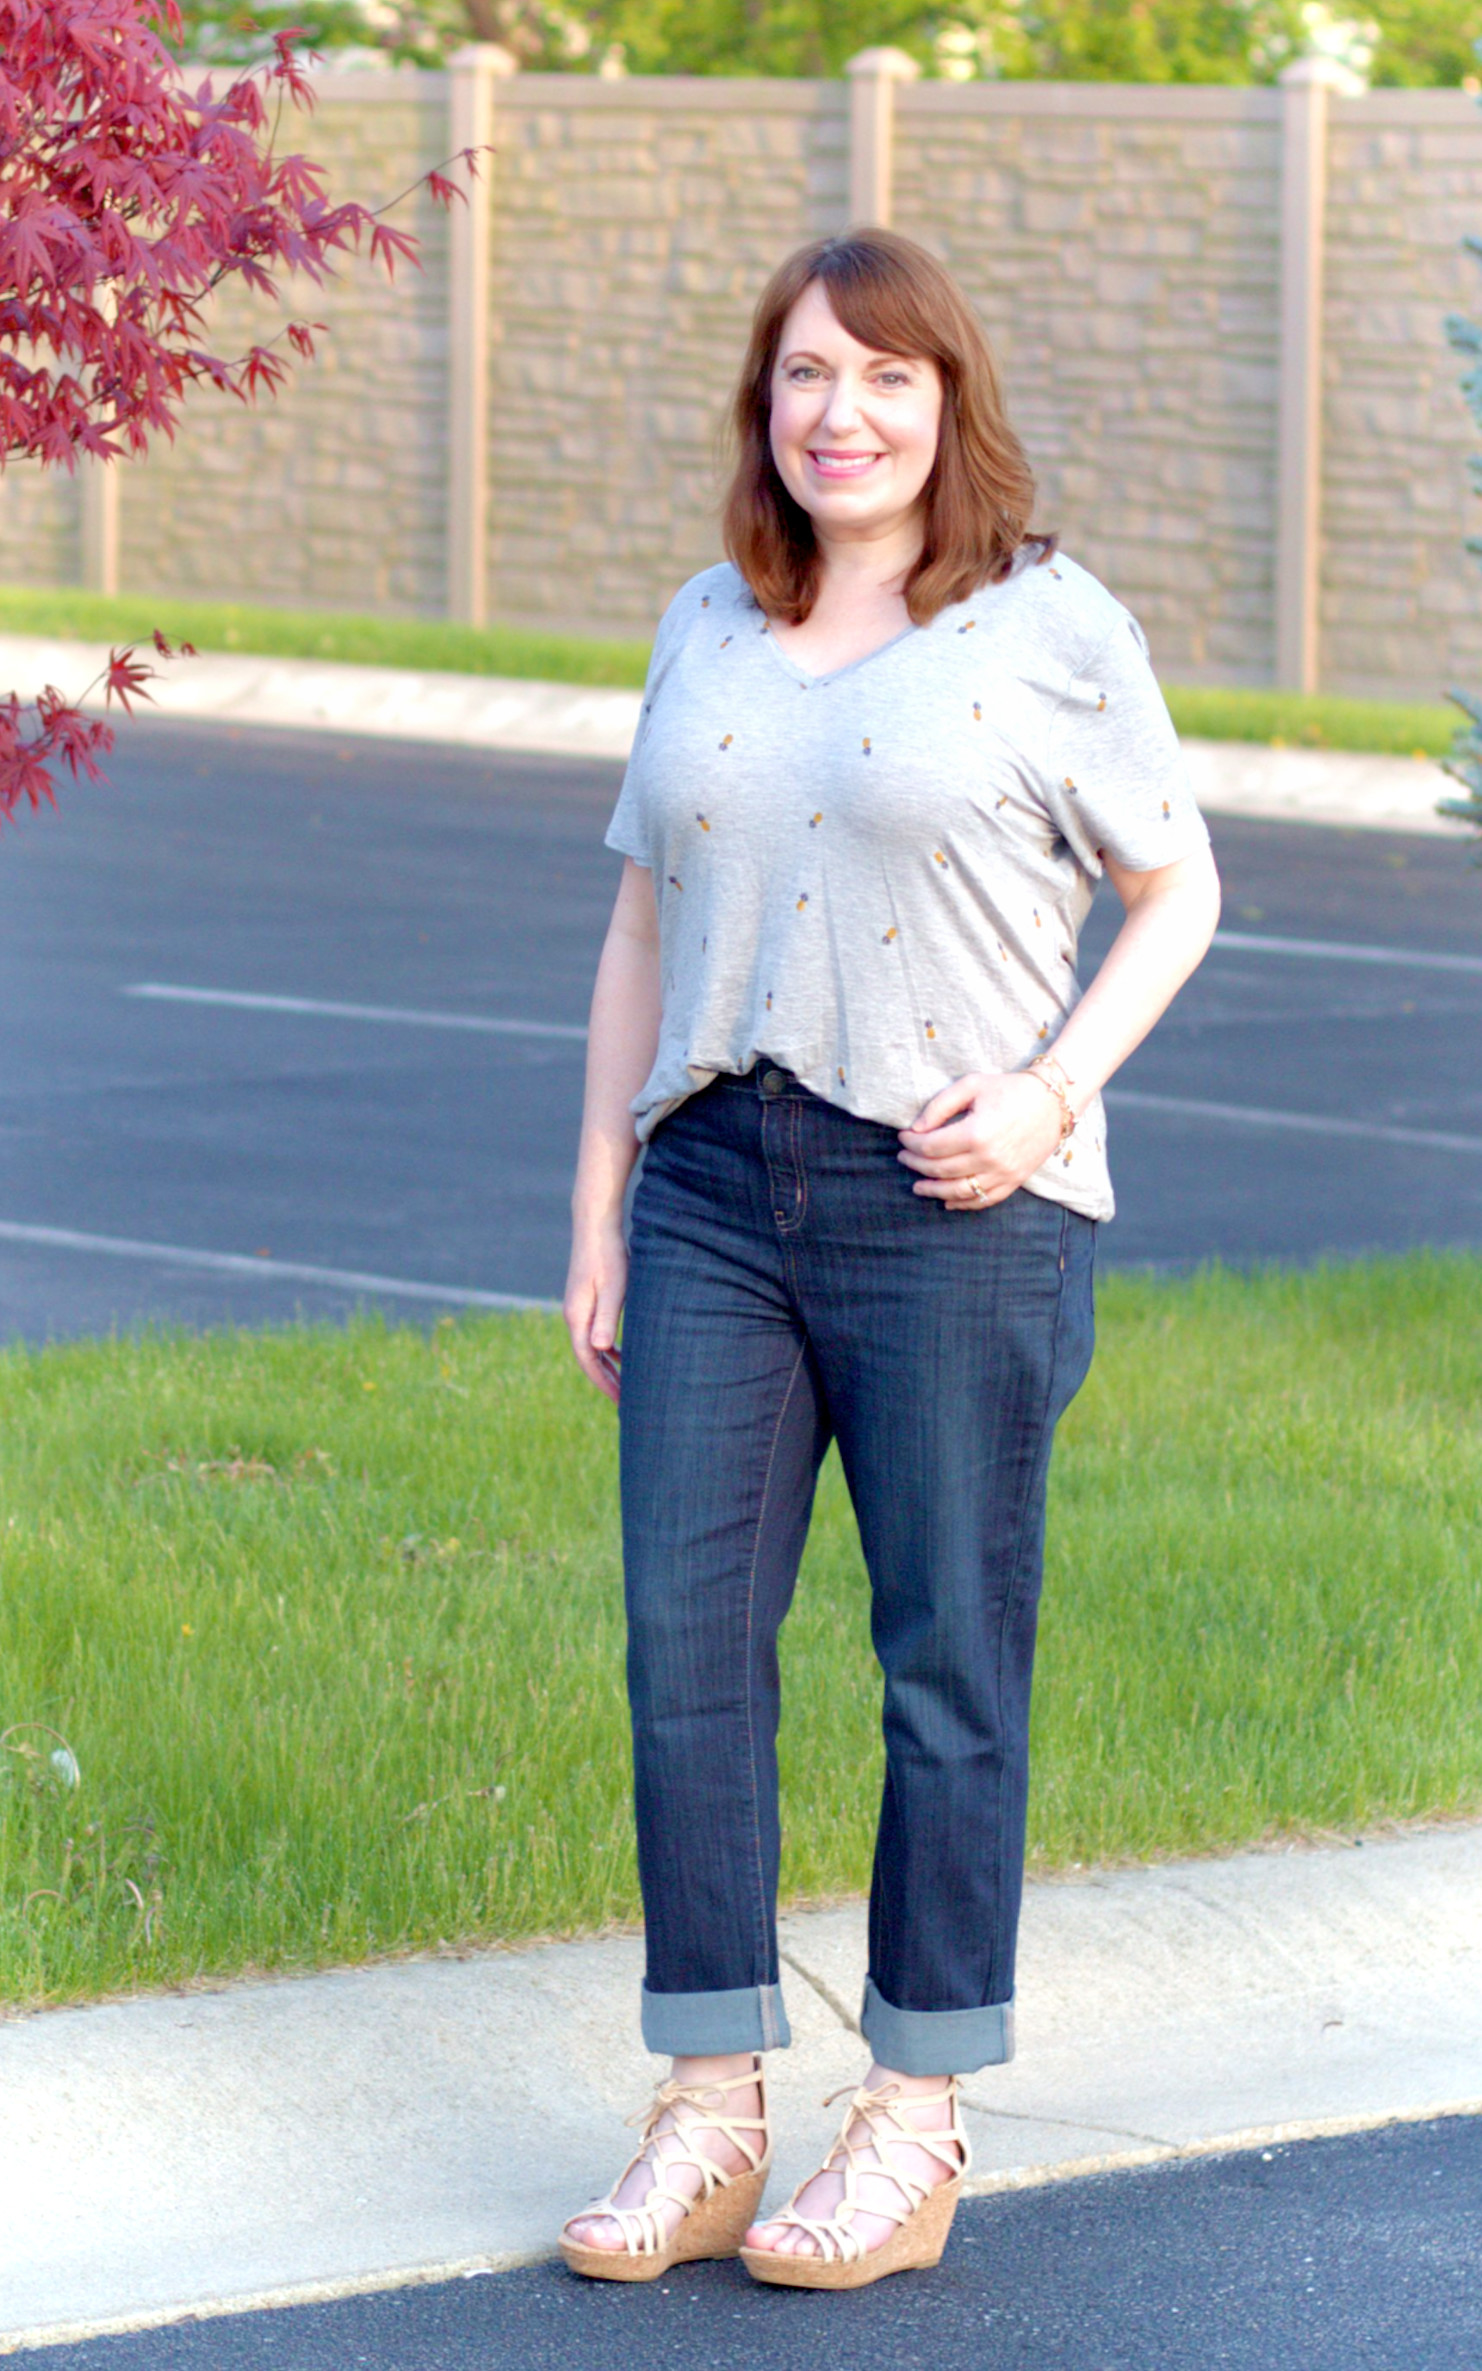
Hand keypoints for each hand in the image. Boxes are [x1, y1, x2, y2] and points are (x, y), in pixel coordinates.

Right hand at [564, 1216, 627, 1401]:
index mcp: (578, 1317)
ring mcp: (578, 1307)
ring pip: (592, 1346)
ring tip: (626, 1384)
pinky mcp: (586, 1299)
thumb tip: (599, 1348)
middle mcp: (574, 1315)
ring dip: (607, 1366)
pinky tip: (622, 1354)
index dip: (603, 1382)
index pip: (587, 1360)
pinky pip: (595, 1333)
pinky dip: (608, 1348)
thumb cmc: (609, 1255)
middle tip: (626, 1402)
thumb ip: (606, 1317)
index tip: (621, 1400)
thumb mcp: (613, 1288)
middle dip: (605, 1380)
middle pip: (588, 1358)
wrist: (596, 1225)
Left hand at [897, 1071, 1062, 1209]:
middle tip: (904, 1158)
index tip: (903, 1137)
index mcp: (976, 1133)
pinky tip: (947, 1201)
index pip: (931, 1147)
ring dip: (933, 1191)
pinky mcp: (1014, 1181)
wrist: (1053, 1103)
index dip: (912, 1144)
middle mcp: (988, 1158)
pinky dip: (962, 1204)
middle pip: (940, 1170)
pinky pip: (984, 1200)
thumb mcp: (972, 1085)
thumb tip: (916, 1129)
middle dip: (916, 1165)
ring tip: (918, 1186)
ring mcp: (1003, 1174)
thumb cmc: (1010, 1089)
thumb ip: (940, 1106)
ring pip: (958, 1192)